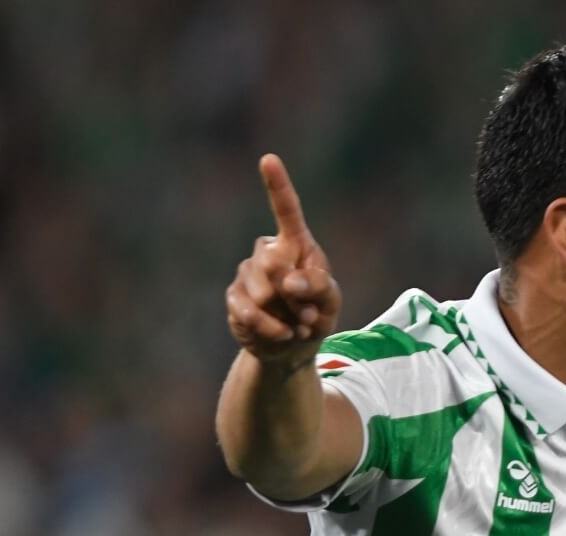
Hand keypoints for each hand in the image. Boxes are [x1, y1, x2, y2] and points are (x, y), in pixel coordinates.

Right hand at [225, 153, 341, 363]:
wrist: (292, 346)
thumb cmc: (316, 314)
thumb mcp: (330, 302)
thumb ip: (319, 286)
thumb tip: (289, 282)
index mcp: (296, 244)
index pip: (286, 210)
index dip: (277, 185)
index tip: (269, 159)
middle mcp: (268, 252)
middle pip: (274, 263)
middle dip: (296, 296)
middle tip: (309, 314)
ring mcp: (248, 273)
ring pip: (261, 289)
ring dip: (285, 315)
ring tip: (298, 325)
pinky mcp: (235, 297)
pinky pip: (248, 311)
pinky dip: (270, 328)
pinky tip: (283, 334)